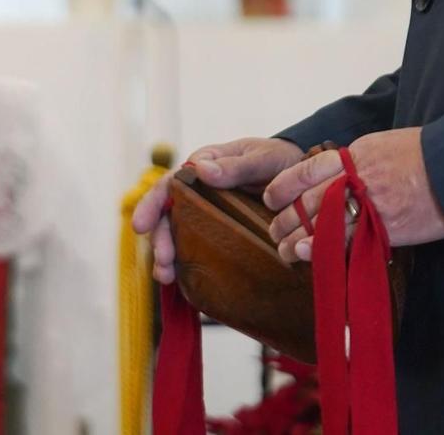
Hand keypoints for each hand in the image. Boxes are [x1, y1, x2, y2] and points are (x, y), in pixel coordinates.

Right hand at [129, 137, 301, 284]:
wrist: (302, 178)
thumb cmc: (279, 161)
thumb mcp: (262, 159)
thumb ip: (235, 166)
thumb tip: (202, 170)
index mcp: (202, 168)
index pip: (168, 185)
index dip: (152, 205)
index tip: (140, 226)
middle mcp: (199, 193)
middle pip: (168, 216)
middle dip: (160, 239)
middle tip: (163, 261)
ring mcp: (207, 216)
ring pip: (178, 236)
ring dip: (167, 257)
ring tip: (166, 277)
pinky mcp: (219, 235)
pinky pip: (198, 250)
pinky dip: (186, 266)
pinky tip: (181, 283)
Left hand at [263, 127, 443, 263]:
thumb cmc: (426, 155)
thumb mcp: (385, 146)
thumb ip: (357, 161)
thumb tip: (337, 175)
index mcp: (356, 154)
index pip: (307, 169)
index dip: (283, 185)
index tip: (269, 197)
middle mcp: (358, 176)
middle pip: (309, 199)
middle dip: (287, 218)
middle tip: (274, 232)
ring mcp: (372, 203)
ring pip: (322, 222)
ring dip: (298, 239)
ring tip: (285, 251)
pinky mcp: (388, 227)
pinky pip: (349, 240)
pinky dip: (325, 249)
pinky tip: (309, 256)